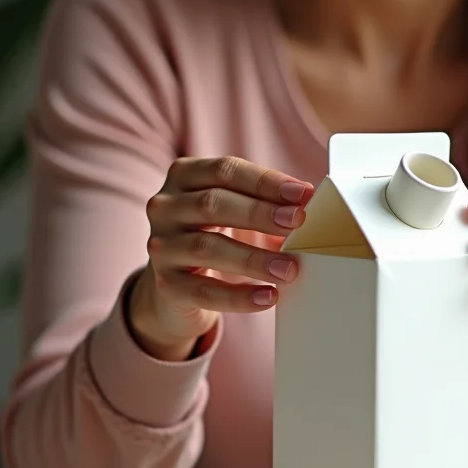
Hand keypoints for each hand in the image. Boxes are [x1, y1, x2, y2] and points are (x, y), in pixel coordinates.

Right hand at [130, 156, 314, 360]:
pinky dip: (239, 296)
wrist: (175, 287)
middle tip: (298, 223)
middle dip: (260, 213)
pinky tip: (268, 297)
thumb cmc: (214, 238)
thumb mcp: (234, 214)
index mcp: (184, 177)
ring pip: (207, 248)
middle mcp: (165, 207)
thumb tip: (306, 208)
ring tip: (289, 269)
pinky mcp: (165, 285)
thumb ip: (265, 206)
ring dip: (253, 259)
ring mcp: (161, 246)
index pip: (224, 170)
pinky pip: (204, 291)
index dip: (265, 181)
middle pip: (213, 204)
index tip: (302, 194)